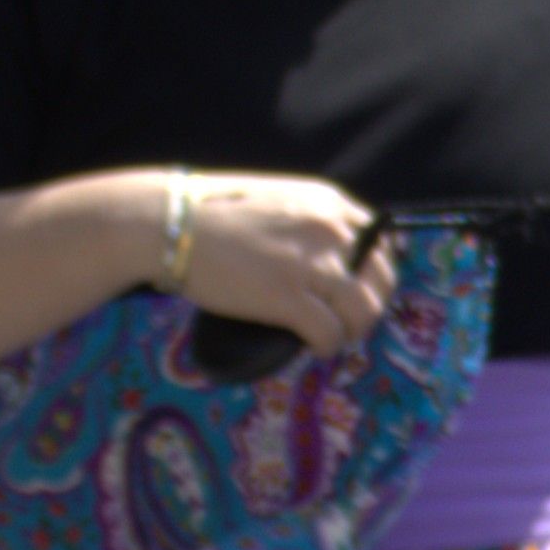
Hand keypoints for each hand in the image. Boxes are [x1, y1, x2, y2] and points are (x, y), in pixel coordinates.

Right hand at [168, 174, 394, 357]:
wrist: (168, 223)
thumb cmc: (212, 213)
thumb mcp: (278, 202)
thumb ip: (310, 224)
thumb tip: (332, 261)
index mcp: (330, 203)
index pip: (381, 243)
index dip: (375, 274)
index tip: (360, 291)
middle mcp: (331, 229)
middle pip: (381, 280)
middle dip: (369, 306)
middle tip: (348, 322)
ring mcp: (312, 263)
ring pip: (363, 311)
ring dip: (353, 331)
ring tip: (334, 337)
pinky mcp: (289, 296)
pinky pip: (330, 332)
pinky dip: (327, 346)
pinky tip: (315, 348)